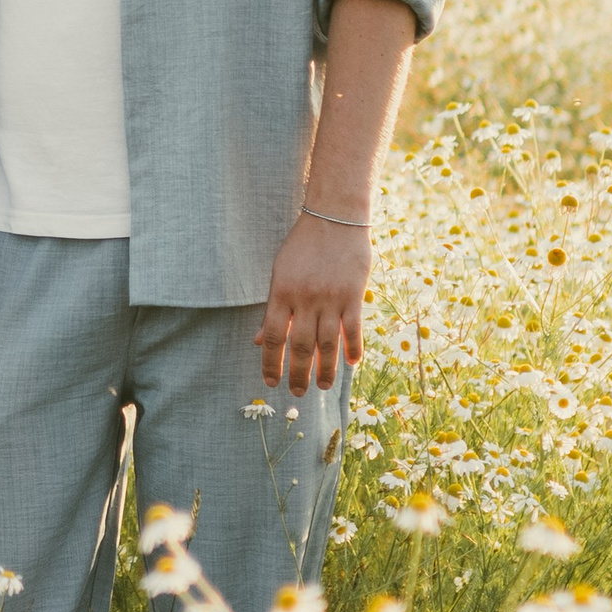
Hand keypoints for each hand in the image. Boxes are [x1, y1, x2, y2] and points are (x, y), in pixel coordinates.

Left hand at [257, 209, 368, 393]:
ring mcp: (331, 298)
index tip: (270, 381)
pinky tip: (351, 364)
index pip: (273, 337)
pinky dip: (352, 348)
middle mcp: (305, 299)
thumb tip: (258, 341)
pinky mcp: (354, 295)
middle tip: (297, 393)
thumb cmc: (302, 247)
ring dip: (325, 369)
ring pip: (327, 343)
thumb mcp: (280, 274)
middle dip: (297, 373)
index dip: (270, 362)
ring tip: (323, 386)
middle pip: (299, 346)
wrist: (334, 219)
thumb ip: (273, 309)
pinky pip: (353, 329)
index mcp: (282, 293)